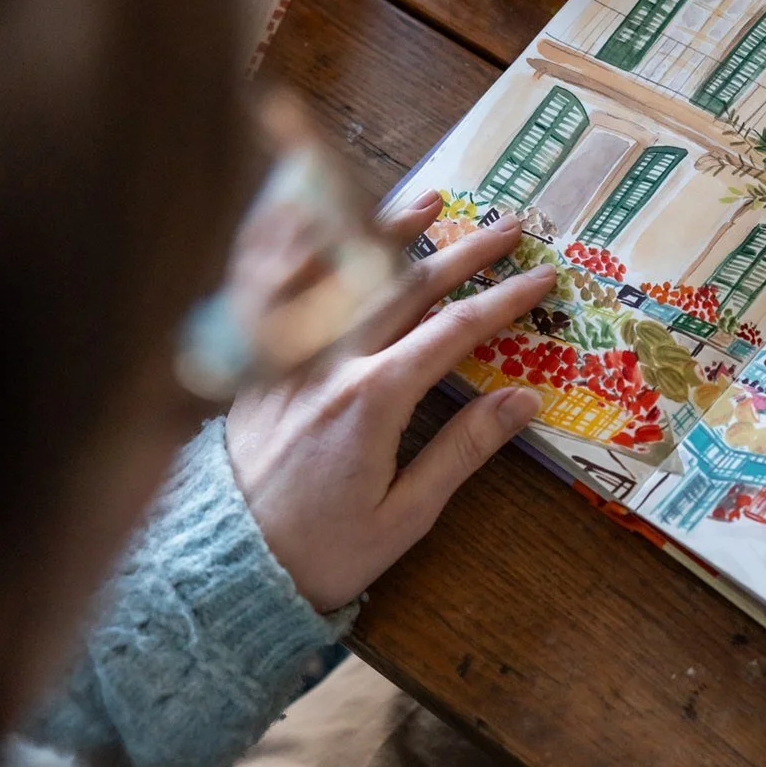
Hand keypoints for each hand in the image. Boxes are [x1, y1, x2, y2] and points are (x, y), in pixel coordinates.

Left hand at [226, 195, 553, 614]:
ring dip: (388, 228)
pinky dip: (301, 244)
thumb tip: (522, 401)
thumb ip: (462, 451)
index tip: (541, 280)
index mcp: (372, 400)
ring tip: (430, 200)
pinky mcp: (253, 362)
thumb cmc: (319, 552)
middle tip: (509, 228)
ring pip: (339, 270)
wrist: (224, 566)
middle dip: (463, 251)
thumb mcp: (405, 516)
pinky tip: (320, 217)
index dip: (503, 301)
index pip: (453, 331)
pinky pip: (276, 284)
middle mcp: (327, 361)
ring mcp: (284, 355)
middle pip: (405, 284)